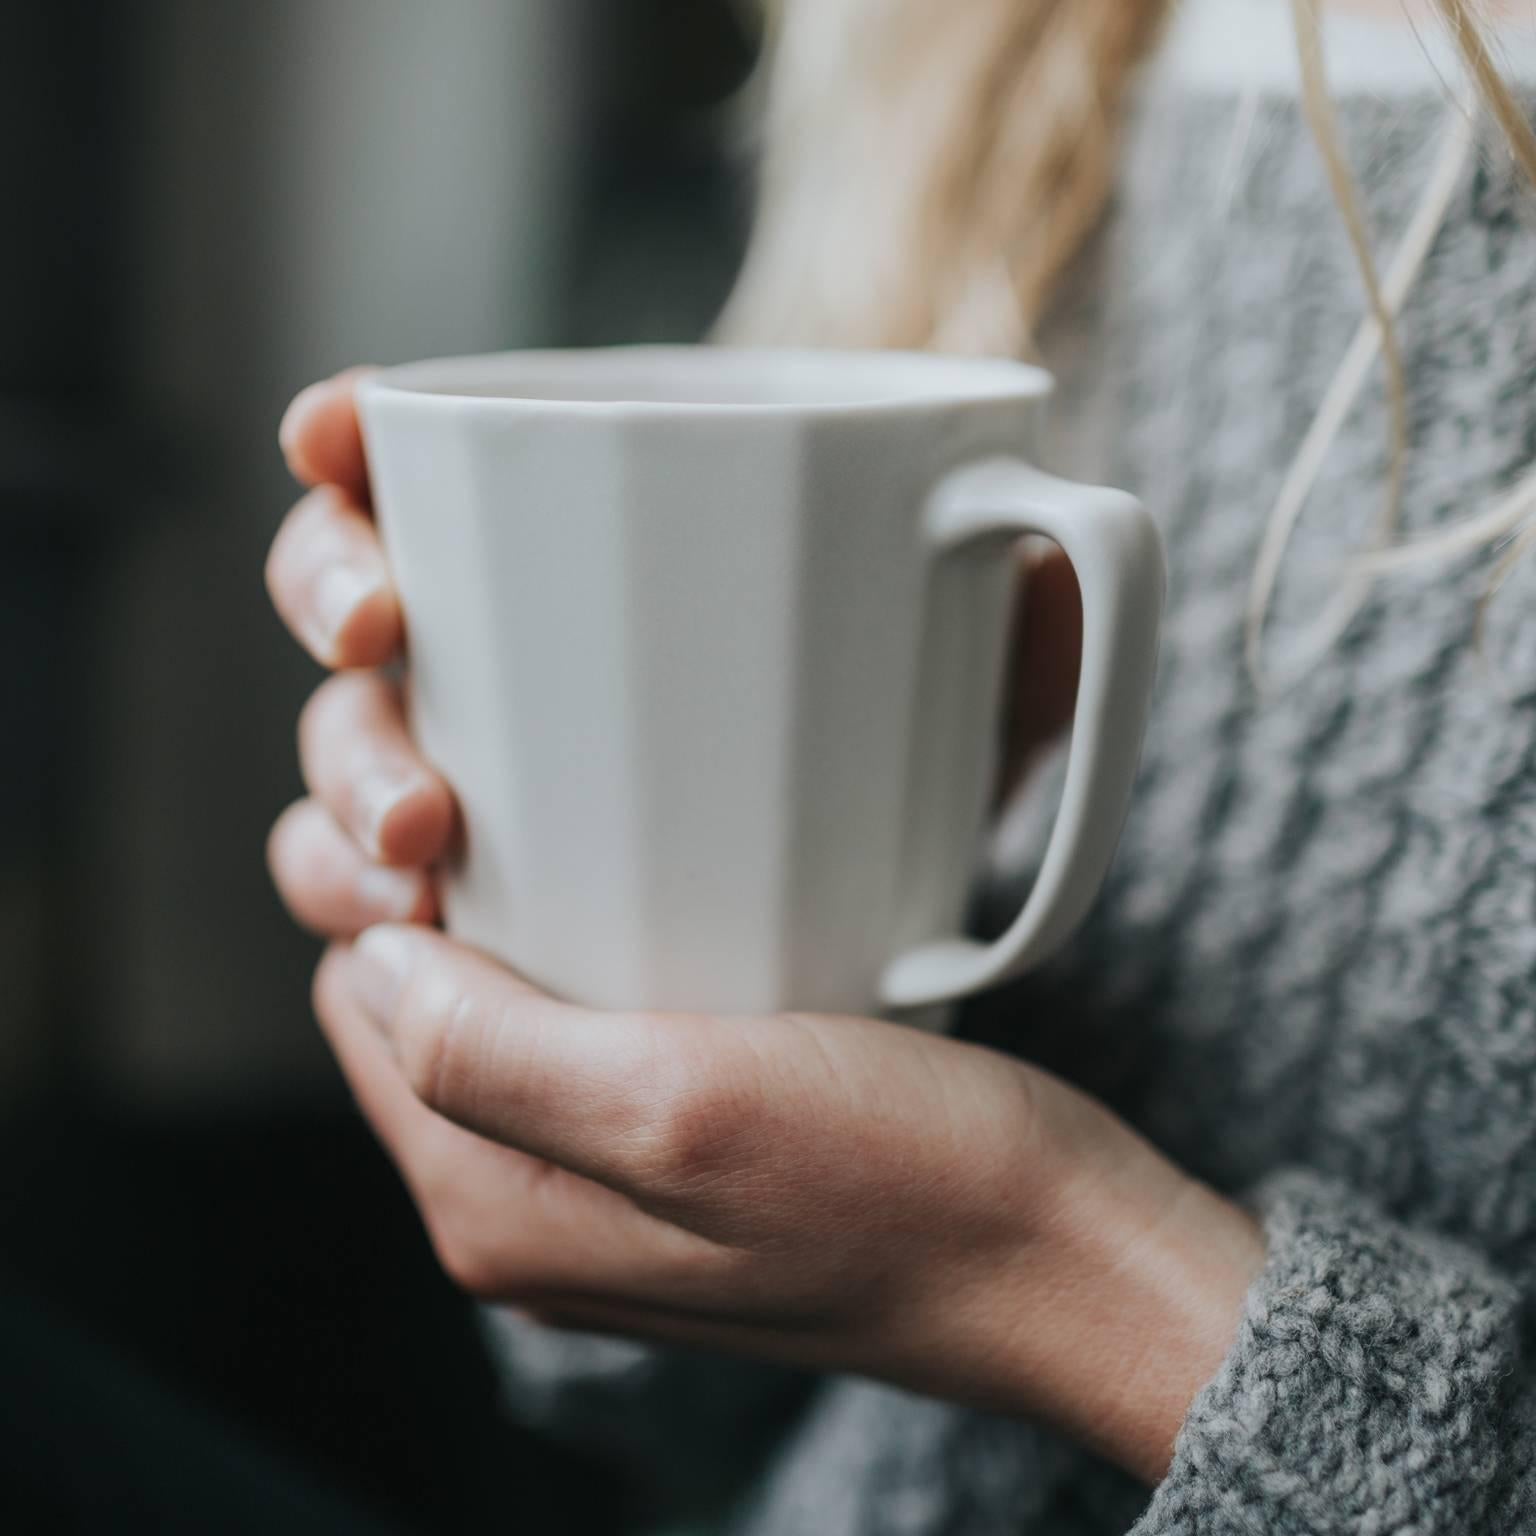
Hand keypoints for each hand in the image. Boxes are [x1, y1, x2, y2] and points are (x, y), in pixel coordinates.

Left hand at [266, 372, 1263, 1484]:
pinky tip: (678, 910)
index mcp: (497, 1209)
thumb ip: (494, 1056)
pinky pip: (595, 1040)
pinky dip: (610, 961)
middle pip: (424, 1012)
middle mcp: (533, 1211)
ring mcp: (609, 1190)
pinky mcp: (686, 1159)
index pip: (362, 1008)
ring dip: (533, 924)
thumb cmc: (909, 1186)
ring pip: (509, 1017)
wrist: (1060, 1254)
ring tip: (608, 844)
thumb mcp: (687, 1107)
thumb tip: (375, 957)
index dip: (393, 893)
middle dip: (452, 901)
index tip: (472, 812)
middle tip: (539, 808)